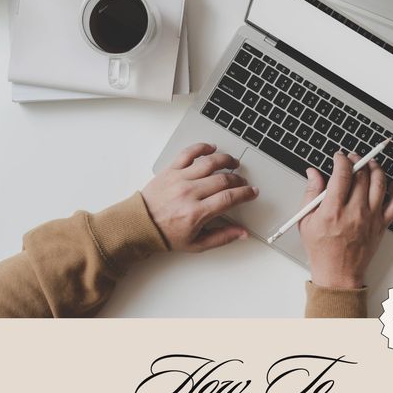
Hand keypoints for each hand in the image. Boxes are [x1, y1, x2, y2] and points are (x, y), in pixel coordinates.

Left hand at [141, 143, 258, 251]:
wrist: (140, 225)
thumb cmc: (166, 235)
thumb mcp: (197, 244)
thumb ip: (222, 237)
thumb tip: (242, 233)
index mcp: (197, 213)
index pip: (229, 198)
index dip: (245, 194)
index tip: (252, 192)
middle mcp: (189, 193)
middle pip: (223, 179)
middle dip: (238, 180)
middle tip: (242, 182)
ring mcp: (180, 179)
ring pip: (209, 162)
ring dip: (226, 160)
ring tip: (233, 163)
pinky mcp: (171, 170)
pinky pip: (189, 153)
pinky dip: (202, 147)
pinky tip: (211, 148)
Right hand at [298, 152, 392, 288]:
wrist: (338, 274)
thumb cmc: (322, 251)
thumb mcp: (306, 222)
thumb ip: (310, 194)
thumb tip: (313, 174)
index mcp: (333, 210)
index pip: (343, 173)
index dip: (341, 160)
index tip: (339, 157)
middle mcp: (355, 212)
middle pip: (362, 174)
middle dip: (357, 160)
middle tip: (352, 159)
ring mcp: (371, 218)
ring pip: (379, 182)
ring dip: (375, 168)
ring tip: (369, 164)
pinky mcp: (381, 225)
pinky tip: (389, 184)